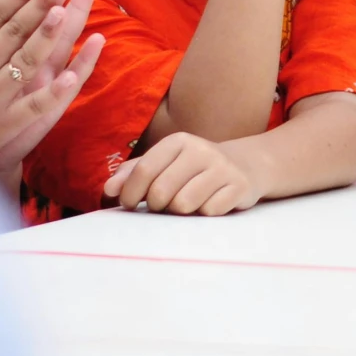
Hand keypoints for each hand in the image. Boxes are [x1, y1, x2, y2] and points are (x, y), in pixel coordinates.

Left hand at [105, 132, 262, 214]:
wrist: (247, 166)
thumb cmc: (194, 170)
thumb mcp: (165, 163)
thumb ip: (133, 174)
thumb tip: (108, 190)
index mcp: (178, 142)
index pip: (143, 171)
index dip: (130, 193)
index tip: (130, 204)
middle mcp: (201, 150)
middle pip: (161, 192)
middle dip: (157, 206)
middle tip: (164, 204)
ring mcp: (223, 168)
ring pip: (184, 205)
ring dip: (181, 211)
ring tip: (188, 203)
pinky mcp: (240, 186)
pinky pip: (209, 212)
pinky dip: (205, 213)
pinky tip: (211, 203)